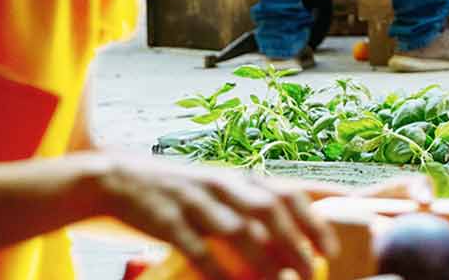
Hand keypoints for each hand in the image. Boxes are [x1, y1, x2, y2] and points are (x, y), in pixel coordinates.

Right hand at [98, 155, 337, 279]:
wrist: (117, 179)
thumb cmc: (180, 190)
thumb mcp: (221, 187)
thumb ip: (253, 203)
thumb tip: (292, 232)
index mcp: (239, 178)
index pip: (289, 192)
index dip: (314, 219)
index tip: (331, 248)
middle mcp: (222, 185)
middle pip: (269, 210)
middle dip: (295, 241)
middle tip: (312, 270)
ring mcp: (195, 202)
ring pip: (238, 230)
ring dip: (263, 258)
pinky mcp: (167, 220)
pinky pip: (197, 248)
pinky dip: (217, 270)